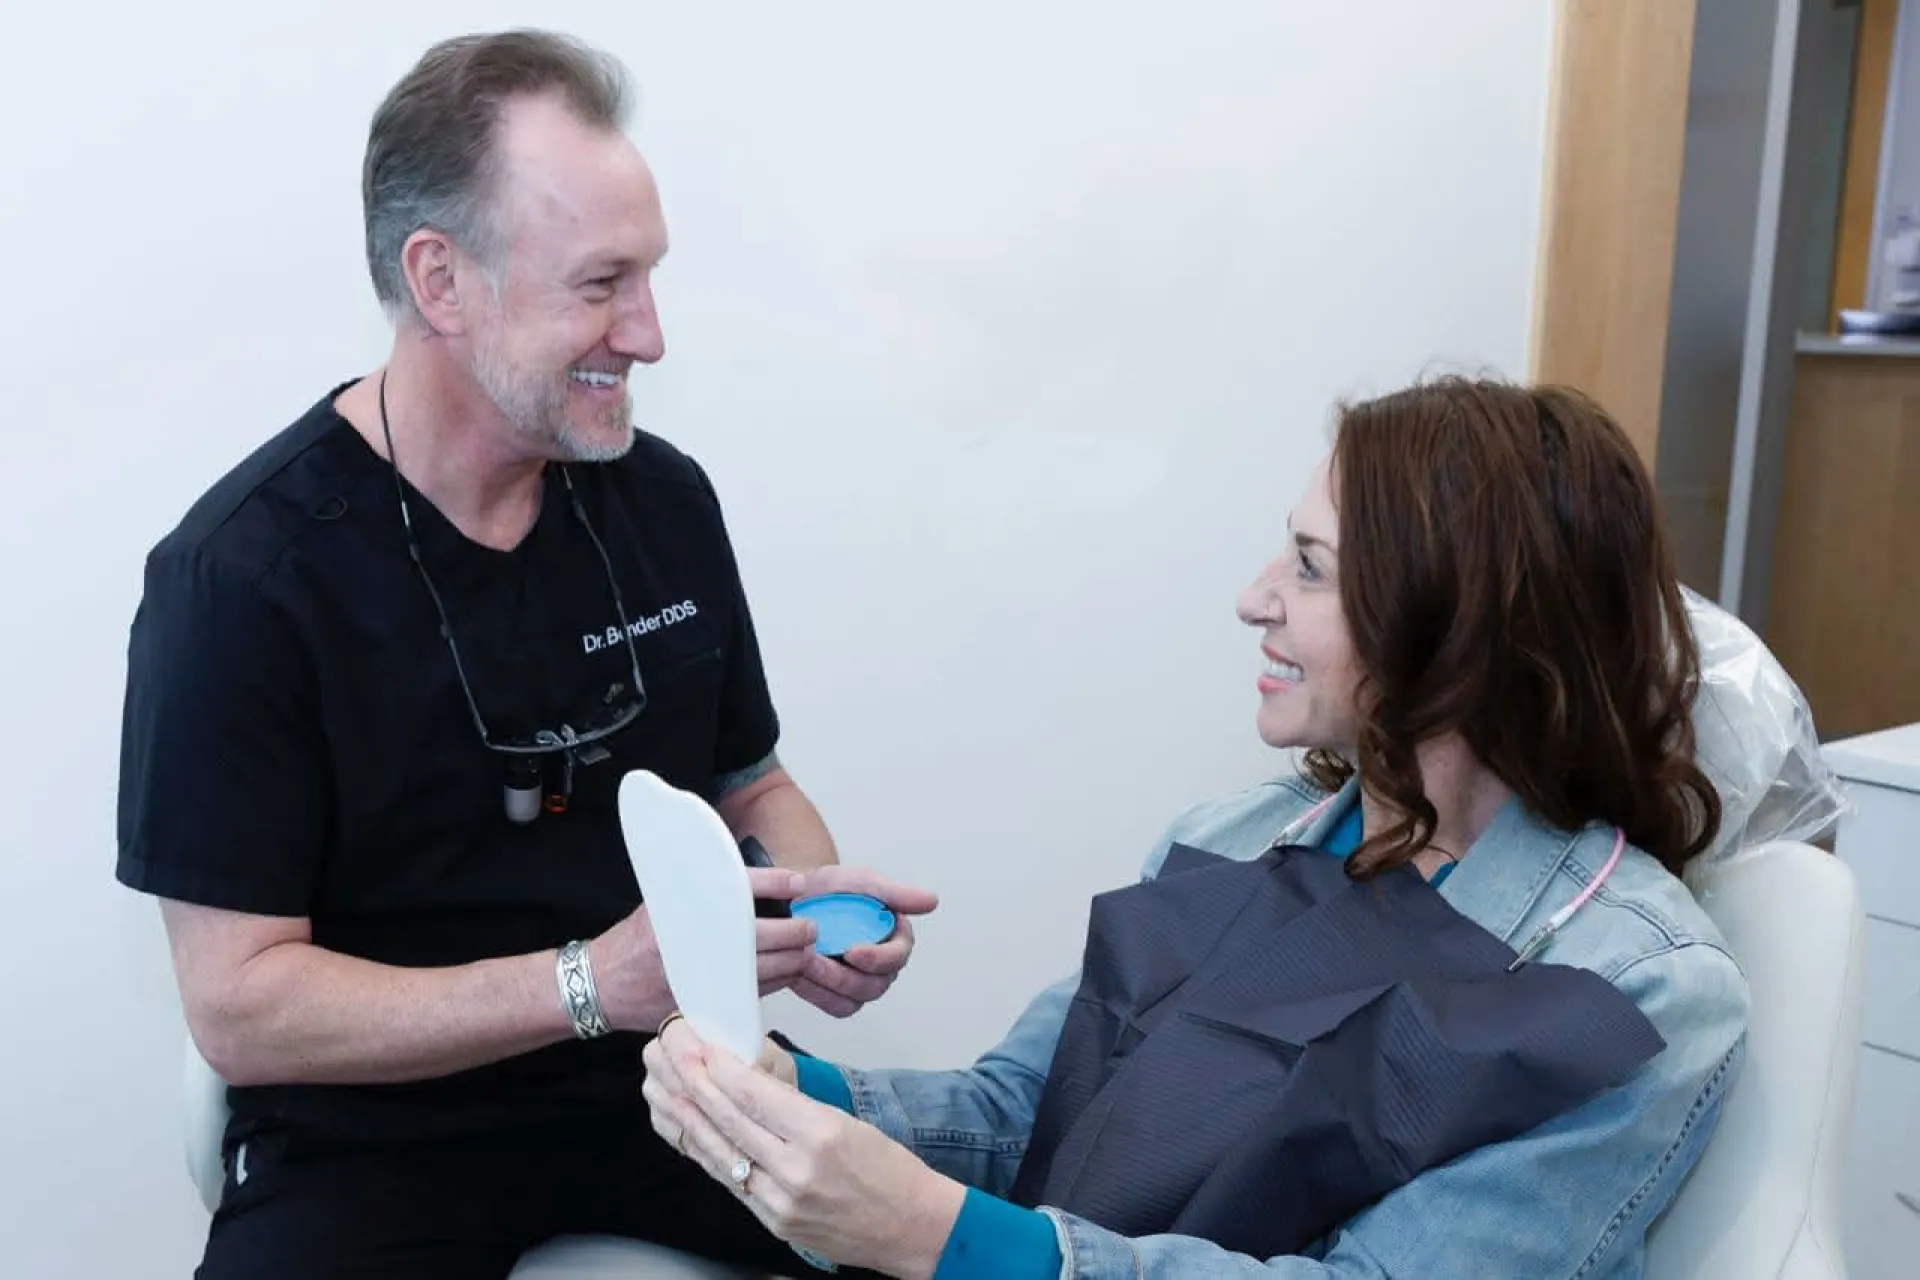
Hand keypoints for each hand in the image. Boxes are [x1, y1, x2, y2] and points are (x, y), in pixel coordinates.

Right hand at [588, 869, 820, 1030]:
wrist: (603, 984)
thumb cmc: (637, 940)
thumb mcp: (662, 901)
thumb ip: (702, 891)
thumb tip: (751, 880)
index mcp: (683, 908)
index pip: (739, 887)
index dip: (775, 884)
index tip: (798, 884)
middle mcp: (693, 941)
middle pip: (762, 935)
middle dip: (795, 932)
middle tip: (811, 927)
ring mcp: (700, 975)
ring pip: (764, 969)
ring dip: (793, 960)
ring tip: (806, 950)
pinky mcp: (706, 1002)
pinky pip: (753, 993)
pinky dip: (776, 981)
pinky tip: (787, 971)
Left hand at [647, 1029, 964, 1279]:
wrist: (913, 1227)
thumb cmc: (889, 1170)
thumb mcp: (848, 1122)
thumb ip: (793, 1106)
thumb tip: (745, 1081)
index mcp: (823, 1135)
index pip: (756, 1095)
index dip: (721, 1067)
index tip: (699, 1044)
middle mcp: (797, 1171)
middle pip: (729, 1121)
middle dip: (693, 1081)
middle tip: (671, 1052)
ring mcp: (782, 1202)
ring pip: (720, 1153)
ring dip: (687, 1117)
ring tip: (664, 1087)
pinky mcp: (774, 1223)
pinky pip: (730, 1182)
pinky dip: (706, 1153)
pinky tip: (689, 1131)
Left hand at [788, 866, 937, 1018]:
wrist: (799, 897)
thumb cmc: (835, 888)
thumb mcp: (863, 882)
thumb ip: (896, 893)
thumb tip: (932, 901)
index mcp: (896, 938)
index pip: (897, 956)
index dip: (877, 958)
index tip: (852, 951)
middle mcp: (883, 965)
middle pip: (874, 985)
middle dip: (843, 976)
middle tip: (814, 960)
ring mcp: (860, 982)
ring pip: (853, 999)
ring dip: (826, 986)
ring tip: (802, 965)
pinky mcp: (837, 995)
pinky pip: (833, 1005)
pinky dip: (815, 994)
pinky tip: (798, 977)